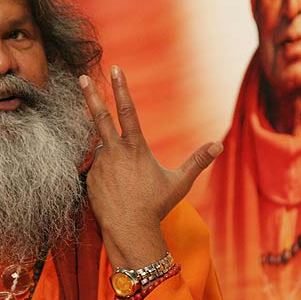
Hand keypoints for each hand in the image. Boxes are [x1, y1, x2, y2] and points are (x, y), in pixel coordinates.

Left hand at [79, 65, 222, 269]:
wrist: (130, 230)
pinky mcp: (89, 178)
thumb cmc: (156, 205)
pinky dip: (106, 172)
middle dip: (90, 95)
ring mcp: (99, 164)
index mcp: (135, 147)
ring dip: (112, 156)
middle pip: (99, 117)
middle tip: (81, 77)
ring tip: (126, 180)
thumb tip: (219, 145)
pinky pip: (97, 168)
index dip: (121, 88)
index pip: (128, 111)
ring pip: (103, 150)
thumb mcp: (180, 182)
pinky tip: (116, 188)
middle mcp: (114, 151)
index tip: (115, 69)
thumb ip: (197, 161)